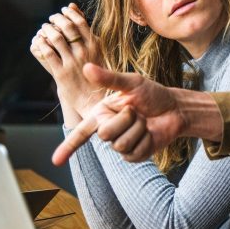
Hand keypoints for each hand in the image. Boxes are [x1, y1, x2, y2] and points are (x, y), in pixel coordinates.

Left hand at [29, 3, 103, 124]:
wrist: (93, 99)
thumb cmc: (95, 73)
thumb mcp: (96, 50)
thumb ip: (85, 30)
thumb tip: (72, 6)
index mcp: (95, 46)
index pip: (80, 22)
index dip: (69, 13)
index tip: (63, 11)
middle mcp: (85, 53)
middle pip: (67, 27)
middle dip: (56, 19)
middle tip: (52, 19)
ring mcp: (73, 63)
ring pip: (56, 38)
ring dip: (47, 30)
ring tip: (44, 29)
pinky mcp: (61, 73)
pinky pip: (48, 53)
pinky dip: (41, 44)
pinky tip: (39, 41)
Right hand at [51, 63, 222, 165]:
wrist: (175, 109)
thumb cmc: (153, 94)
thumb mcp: (132, 83)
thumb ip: (109, 78)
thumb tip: (86, 67)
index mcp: (102, 114)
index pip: (81, 132)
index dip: (67, 147)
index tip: (55, 161)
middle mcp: (108, 130)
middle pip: (105, 134)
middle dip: (125, 119)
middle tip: (136, 111)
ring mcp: (121, 144)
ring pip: (120, 144)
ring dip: (137, 129)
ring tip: (144, 121)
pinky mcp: (134, 155)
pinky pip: (133, 152)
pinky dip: (145, 140)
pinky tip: (149, 133)